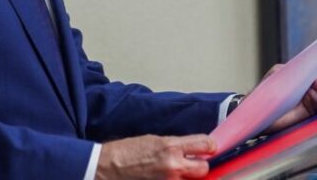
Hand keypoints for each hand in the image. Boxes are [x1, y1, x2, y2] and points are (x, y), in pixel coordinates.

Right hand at [95, 134, 215, 179]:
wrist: (106, 167)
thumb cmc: (125, 152)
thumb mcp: (153, 140)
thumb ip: (175, 146)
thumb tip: (191, 150)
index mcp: (170, 146)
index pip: (205, 144)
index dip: (210, 146)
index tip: (210, 147)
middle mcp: (173, 165)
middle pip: (204, 168)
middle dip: (200, 166)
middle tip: (192, 164)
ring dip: (187, 177)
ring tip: (173, 172)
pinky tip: (166, 177)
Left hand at [262, 54, 316, 133]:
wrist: (260, 111)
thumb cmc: (267, 90)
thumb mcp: (278, 73)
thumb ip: (292, 68)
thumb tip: (306, 66)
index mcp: (305, 72)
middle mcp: (313, 84)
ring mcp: (314, 98)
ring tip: (316, 84)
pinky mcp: (312, 111)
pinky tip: (311, 94)